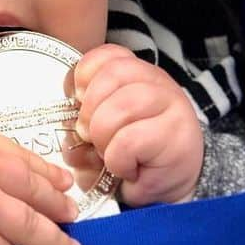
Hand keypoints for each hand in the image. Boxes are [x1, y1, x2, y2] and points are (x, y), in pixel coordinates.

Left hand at [72, 44, 204, 205]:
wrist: (170, 189)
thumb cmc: (134, 157)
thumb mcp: (103, 132)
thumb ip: (84, 120)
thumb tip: (67, 130)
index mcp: (139, 76)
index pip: (109, 55)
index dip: (84, 76)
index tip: (78, 101)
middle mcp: (160, 84)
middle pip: (113, 75)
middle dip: (89, 111)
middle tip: (90, 137)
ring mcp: (173, 108)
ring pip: (121, 107)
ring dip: (104, 138)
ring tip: (112, 155)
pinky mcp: (176, 138)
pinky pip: (128, 142)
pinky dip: (118, 161)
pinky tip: (128, 169)